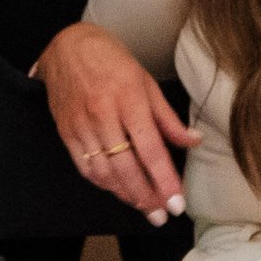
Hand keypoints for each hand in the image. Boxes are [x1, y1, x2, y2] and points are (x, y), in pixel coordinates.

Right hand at [33, 21, 194, 225]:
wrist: (66, 46)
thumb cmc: (111, 60)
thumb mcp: (146, 82)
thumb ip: (168, 118)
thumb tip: (194, 141)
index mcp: (129, 100)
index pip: (151, 150)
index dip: (165, 180)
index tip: (177, 202)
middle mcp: (104, 115)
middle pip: (126, 167)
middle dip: (146, 196)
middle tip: (161, 215)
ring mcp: (82, 125)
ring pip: (104, 172)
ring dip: (125, 195)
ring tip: (144, 207)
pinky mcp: (66, 132)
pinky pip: (84, 166)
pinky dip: (102, 183)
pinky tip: (117, 191)